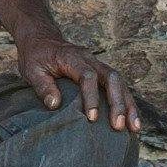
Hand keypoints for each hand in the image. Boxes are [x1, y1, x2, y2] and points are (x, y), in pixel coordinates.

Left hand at [13, 26, 143, 132]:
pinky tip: (131, 120)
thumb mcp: (31, 70)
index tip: (91, 118)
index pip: (87, 76)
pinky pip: (118, 85)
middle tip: (118, 126)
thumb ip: (43, 86)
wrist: (42, 38)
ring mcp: (97, 64)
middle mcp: (89, 59)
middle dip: (118, 102)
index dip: (92, 97)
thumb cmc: (36, 56)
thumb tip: (55, 105)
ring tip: (134, 127)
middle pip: (111, 77)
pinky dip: (126, 102)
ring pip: (119, 82)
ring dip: (128, 104)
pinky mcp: (100, 72)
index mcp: (71, 57)